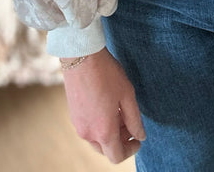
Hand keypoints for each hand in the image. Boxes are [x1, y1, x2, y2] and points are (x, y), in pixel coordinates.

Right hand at [62, 47, 145, 163]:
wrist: (81, 56)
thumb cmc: (106, 74)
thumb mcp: (127, 95)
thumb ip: (134, 119)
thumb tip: (140, 136)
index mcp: (104, 131)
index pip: (117, 156)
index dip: (131, 150)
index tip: (138, 139)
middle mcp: (88, 133)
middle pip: (107, 149)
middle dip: (121, 140)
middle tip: (130, 121)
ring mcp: (78, 125)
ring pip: (97, 139)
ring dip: (110, 132)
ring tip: (120, 111)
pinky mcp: (73, 115)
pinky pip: (89, 128)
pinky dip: (99, 124)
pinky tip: (107, 105)